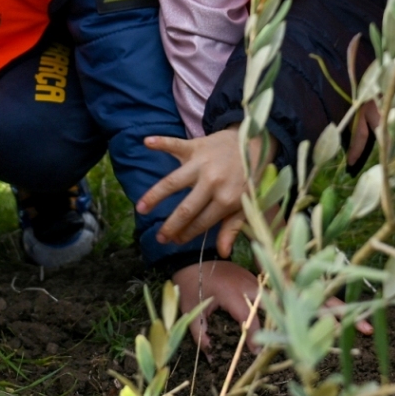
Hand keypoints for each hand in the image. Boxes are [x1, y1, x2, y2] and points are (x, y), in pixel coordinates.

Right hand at [143, 130, 251, 254]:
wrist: (254, 143)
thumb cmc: (248, 178)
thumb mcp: (246, 205)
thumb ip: (232, 228)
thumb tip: (223, 253)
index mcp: (227, 199)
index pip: (202, 222)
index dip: (187, 234)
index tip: (175, 242)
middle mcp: (212, 182)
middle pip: (186, 208)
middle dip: (171, 225)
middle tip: (159, 238)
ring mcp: (202, 163)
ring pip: (173, 181)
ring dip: (154, 195)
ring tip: (140, 208)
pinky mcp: (196, 146)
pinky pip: (175, 144)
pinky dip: (161, 142)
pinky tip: (146, 142)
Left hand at [171, 259, 263, 350]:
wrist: (189, 260)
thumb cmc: (189, 286)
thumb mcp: (191, 311)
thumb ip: (201, 335)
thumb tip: (211, 356)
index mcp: (231, 293)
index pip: (249, 317)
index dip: (254, 336)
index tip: (255, 351)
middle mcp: (244, 283)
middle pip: (267, 304)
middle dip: (269, 322)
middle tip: (266, 339)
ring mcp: (248, 276)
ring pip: (268, 296)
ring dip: (269, 311)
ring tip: (267, 330)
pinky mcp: (249, 274)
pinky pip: (263, 290)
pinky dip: (264, 302)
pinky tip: (262, 315)